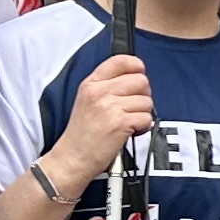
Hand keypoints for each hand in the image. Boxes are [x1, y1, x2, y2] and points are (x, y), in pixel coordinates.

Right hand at [54, 52, 154, 182]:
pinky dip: (143, 127)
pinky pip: (147, 118)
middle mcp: (99, 92)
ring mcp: (110, 107)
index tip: (139, 75)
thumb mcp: (87, 100)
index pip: (121, 60)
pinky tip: (129, 132)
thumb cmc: (82, 134)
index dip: (137, 66)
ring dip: (142, 114)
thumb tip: (136, 77)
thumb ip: (107, 86)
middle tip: (133, 107)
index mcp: (91, 83)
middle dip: (143, 95)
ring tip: (127, 122)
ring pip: (147, 101)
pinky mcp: (120, 123)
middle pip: (141, 80)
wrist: (73, 158)